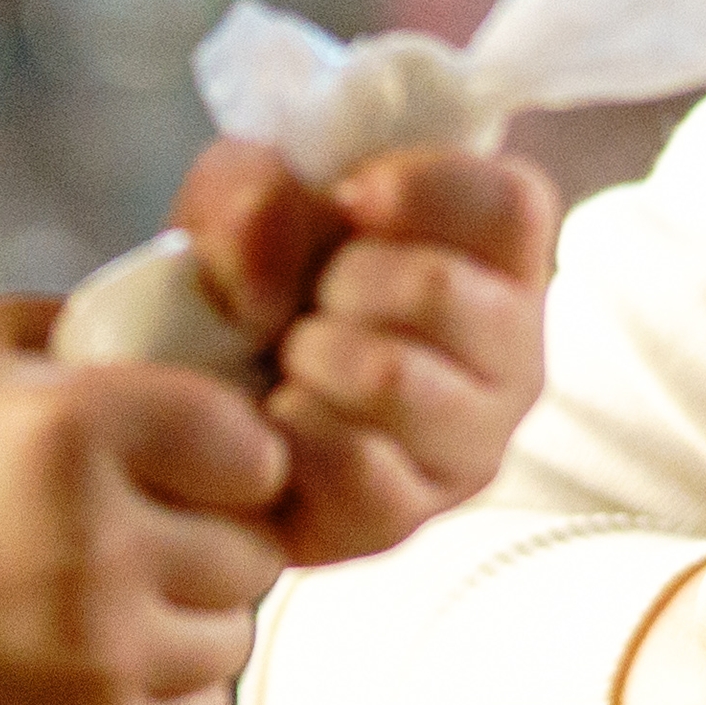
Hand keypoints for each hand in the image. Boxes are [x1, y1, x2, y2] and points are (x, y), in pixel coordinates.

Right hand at [0, 307, 291, 704]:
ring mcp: (95, 647)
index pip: (254, 448)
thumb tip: (210, 325)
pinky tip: (123, 654)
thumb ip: (95, 318)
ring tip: (139, 596)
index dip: (238, 457)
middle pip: (258, 551)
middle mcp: (94, 539)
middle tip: (169, 533)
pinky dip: (175, 688)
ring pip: (236, 636)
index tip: (207, 466)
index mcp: (76, 428)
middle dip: (225, 539)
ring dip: (202, 618)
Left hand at [171, 138, 558, 566]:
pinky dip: (290, 433)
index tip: (351, 197)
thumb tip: (269, 253)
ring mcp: (469, 443)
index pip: (510, 203)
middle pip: (437, 287)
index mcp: (497, 258)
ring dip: (311, 357)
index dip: (421, 188)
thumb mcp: (238, 202)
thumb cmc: (250, 284)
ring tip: (292, 362)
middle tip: (311, 301)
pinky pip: (352, 466)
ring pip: (393, 378)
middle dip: (339, 281)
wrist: (193, 409)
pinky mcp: (406, 516)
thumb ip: (251, 193)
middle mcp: (512, 354)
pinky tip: (277, 421)